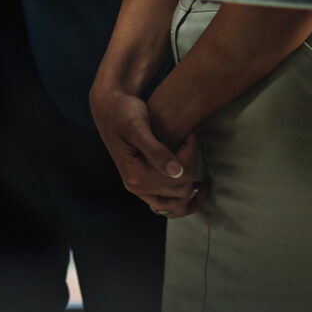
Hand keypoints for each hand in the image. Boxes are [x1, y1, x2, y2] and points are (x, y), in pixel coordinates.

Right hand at [91, 83, 205, 217]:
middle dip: (192, 165)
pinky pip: (166, 204)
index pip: (178, 175)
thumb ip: (156, 151)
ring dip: (192, 190)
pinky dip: (182, 201)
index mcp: (136, 175)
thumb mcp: (137, 127)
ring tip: (203, 176)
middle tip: (193, 141)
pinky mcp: (143, 183)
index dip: (190, 153)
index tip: (192, 131)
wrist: (108, 108)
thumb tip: (177, 172)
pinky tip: (194, 191)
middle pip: (180, 188)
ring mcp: (140, 188)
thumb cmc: (122, 112)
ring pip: (177, 201)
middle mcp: (137, 187)